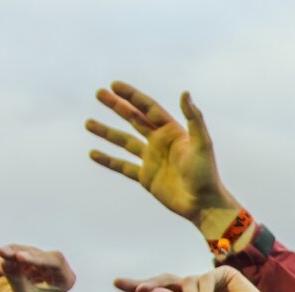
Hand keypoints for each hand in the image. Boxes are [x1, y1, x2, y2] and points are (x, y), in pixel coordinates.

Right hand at [0, 245, 75, 291]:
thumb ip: (16, 281)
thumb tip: (7, 260)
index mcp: (64, 280)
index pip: (54, 261)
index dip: (36, 257)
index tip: (18, 257)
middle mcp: (52, 269)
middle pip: (31, 253)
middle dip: (13, 257)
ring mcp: (34, 264)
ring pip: (13, 254)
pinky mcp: (17, 263)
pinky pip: (1, 260)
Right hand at [87, 82, 243, 240]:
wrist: (204, 203)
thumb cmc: (206, 173)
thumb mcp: (202, 143)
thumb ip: (194, 119)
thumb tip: (185, 93)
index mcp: (172, 131)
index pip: (148, 108)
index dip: (132, 96)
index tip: (114, 85)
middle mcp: (160, 142)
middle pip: (134, 119)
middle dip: (117, 106)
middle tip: (99, 93)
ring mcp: (152, 159)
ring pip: (124, 141)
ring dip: (107, 131)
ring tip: (88, 123)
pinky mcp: (146, 177)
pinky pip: (123, 166)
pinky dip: (108, 160)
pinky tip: (93, 153)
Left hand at [114, 267, 288, 291]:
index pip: (161, 289)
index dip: (141, 286)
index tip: (118, 284)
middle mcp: (196, 289)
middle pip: (168, 280)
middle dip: (153, 285)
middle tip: (138, 291)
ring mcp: (210, 281)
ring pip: (187, 282)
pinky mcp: (225, 274)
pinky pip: (204, 279)